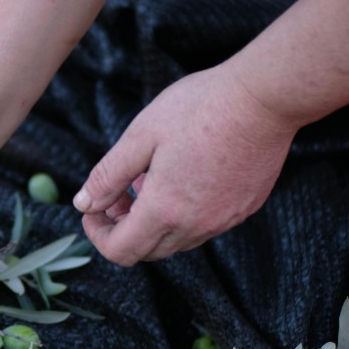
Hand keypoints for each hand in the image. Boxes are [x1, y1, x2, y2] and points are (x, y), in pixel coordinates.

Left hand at [72, 67, 300, 264]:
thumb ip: (107, 176)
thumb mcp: (140, 136)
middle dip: (122, 229)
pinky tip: (181, 177)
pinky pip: (204, 227)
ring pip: (176, 241)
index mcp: (165, 210)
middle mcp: (197, 225)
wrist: (265, 97)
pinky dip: (181, 215)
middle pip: (147, 251)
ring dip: (152, 222)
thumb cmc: (200, 108)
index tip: (93, 209)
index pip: (120, 251)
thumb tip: (83, 204)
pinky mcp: (245, 208)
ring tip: (147, 180)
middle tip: (117, 192)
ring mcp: (225, 219)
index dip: (98, 235)